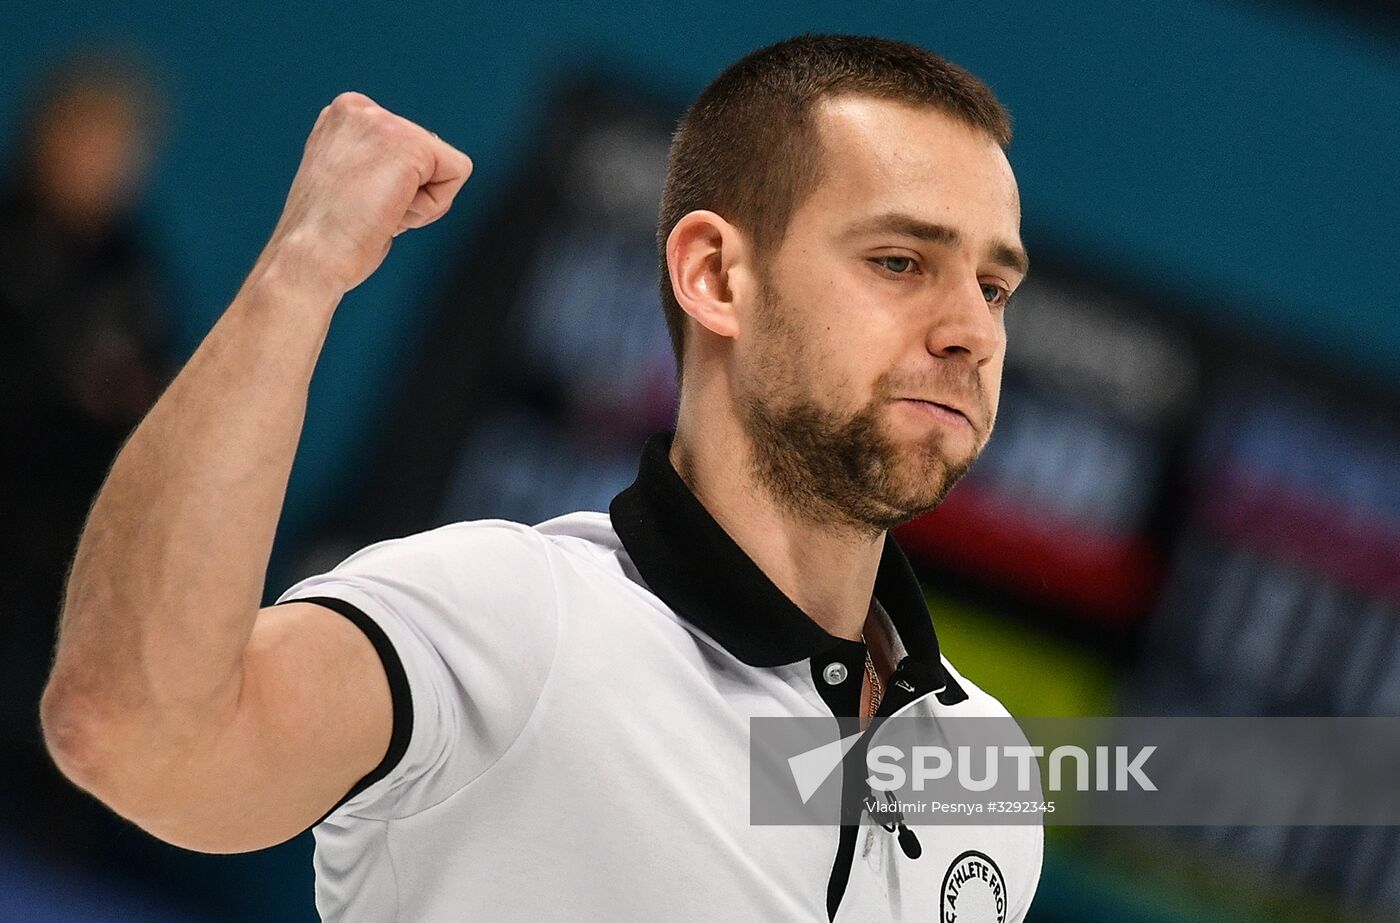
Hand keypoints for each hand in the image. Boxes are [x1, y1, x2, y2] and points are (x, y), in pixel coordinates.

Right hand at [263, 92, 472, 296]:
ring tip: (375, 212)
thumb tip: (407, 174)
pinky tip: (392, 211)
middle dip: (408, 194)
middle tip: (366, 212)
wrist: (309, 258)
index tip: (356, 203)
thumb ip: (375, 165)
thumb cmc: (324, 239)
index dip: (393, 188)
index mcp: (342, 115)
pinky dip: (433, 206)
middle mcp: (359, 108)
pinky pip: (458, 173)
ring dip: (419, 204)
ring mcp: (383, 121)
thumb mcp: (347, 183)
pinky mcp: (410, 144)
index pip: (407, 147)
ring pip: (444, 166)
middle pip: (429, 154)